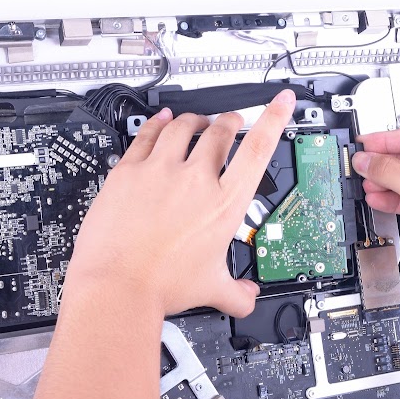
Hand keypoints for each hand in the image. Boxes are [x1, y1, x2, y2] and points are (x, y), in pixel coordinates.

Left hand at [64, 90, 295, 316]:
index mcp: (224, 204)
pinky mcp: (129, 171)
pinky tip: (161, 120)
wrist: (117, 286)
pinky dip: (158, 123)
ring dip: (195, 119)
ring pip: (183, 127)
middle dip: (230, 121)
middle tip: (232, 121)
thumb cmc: (161, 285)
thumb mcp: (211, 288)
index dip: (274, 119)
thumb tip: (247, 297)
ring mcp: (160, 171)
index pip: (258, 150)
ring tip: (198, 119)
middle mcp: (195, 180)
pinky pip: (147, 135)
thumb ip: (237, 293)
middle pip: (219, 132)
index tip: (282, 102)